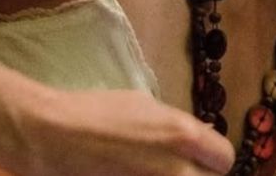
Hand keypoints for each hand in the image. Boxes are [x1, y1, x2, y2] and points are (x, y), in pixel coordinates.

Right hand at [13, 88, 235, 175]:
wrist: (50, 137)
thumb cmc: (96, 112)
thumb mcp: (145, 106)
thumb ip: (177, 126)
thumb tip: (198, 136)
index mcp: (184, 136)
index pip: (224, 158)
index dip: (213, 158)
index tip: (203, 158)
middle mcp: (177, 170)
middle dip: (200, 175)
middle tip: (181, 168)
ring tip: (154, 171)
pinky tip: (137, 173)